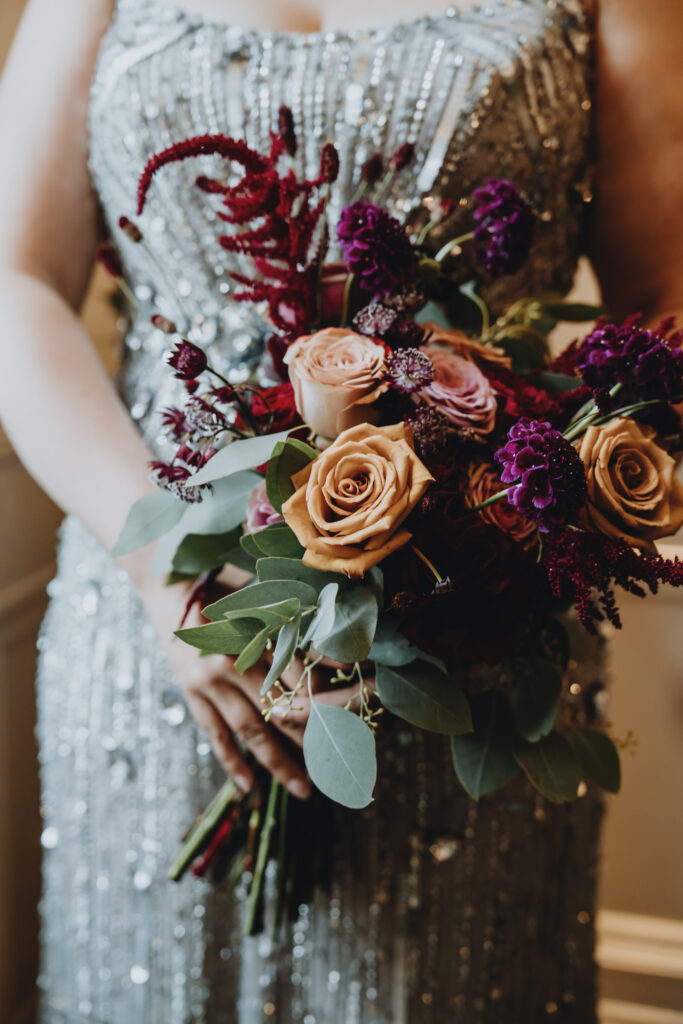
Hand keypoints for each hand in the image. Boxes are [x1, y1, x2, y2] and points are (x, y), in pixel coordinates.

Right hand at [137, 573, 361, 799]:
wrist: (170, 587)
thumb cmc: (227, 587)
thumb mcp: (267, 599)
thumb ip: (298, 626)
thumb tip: (342, 654)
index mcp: (254, 636)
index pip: (302, 676)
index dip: (334, 691)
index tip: (363, 705)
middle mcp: (232, 665)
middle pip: (282, 710)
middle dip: (317, 735)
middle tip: (346, 759)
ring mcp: (208, 684)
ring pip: (251, 731)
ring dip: (279, 763)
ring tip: (304, 789)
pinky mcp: (192, 696)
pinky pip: (214, 734)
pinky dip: (230, 761)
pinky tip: (248, 786)